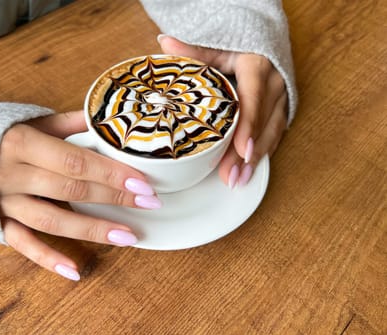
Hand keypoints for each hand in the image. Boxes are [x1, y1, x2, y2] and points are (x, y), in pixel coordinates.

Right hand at [0, 111, 160, 280]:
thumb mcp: (28, 121)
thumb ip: (66, 122)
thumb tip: (103, 118)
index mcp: (21, 143)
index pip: (76, 161)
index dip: (112, 173)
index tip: (142, 181)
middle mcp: (12, 175)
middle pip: (71, 189)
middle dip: (113, 196)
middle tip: (148, 203)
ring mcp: (4, 202)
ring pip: (52, 220)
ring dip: (92, 229)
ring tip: (127, 236)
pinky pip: (22, 244)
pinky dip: (47, 259)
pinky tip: (75, 272)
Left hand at [158, 35, 287, 186]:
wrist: (265, 42)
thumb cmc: (238, 44)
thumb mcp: (216, 46)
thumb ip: (194, 50)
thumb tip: (164, 43)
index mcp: (258, 66)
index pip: (253, 99)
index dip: (248, 126)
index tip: (241, 149)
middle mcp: (274, 84)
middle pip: (261, 123)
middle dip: (247, 153)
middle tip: (231, 176)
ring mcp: (281, 98)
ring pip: (271, 133)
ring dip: (256, 159)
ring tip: (239, 180)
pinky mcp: (281, 109)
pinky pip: (274, 134)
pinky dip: (262, 154)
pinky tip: (249, 172)